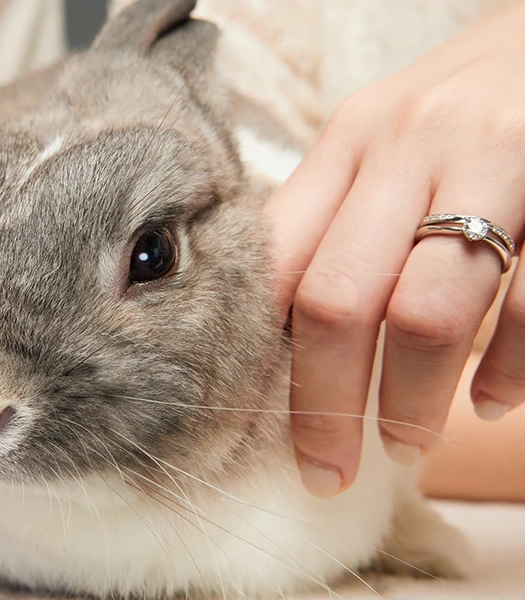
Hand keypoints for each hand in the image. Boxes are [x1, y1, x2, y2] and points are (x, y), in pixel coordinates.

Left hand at [266, 2, 524, 496]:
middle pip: (335, 300)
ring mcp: (491, 162)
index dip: (262, 354)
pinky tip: (492, 402)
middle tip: (324, 470)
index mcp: (348, 140)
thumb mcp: (381, 142)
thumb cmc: (457, 108)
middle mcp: (407, 146)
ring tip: (404, 446)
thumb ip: (335, 217)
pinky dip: (510, 370)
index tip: (261, 421)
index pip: (279, 261)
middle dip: (324, 403)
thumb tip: (288, 330)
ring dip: (410, 400)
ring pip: (424, 313)